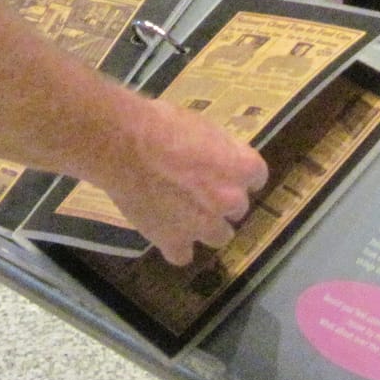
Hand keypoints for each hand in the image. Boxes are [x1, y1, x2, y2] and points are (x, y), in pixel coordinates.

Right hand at [99, 97, 268, 264]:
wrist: (123, 145)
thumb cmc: (162, 124)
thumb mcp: (203, 125)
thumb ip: (221, 150)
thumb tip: (222, 158)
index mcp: (242, 167)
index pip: (256, 177)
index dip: (238, 173)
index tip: (223, 168)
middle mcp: (229, 201)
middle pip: (237, 208)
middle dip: (221, 200)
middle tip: (198, 188)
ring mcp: (203, 225)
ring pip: (220, 237)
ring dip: (207, 226)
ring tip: (185, 213)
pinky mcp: (173, 241)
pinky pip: (182, 255)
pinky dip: (175, 246)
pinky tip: (166, 233)